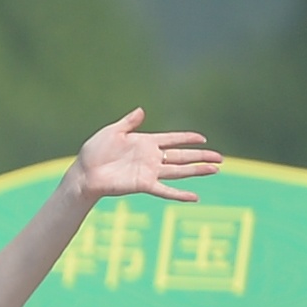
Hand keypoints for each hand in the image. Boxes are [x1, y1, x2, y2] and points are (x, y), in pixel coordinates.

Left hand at [72, 111, 222, 203]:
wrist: (84, 173)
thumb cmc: (94, 151)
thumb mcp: (112, 131)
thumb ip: (128, 122)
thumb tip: (141, 110)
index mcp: (145, 142)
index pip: (173, 139)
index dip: (188, 138)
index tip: (204, 138)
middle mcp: (151, 157)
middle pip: (182, 156)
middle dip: (201, 156)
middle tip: (221, 158)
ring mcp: (149, 172)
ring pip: (179, 171)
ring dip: (197, 171)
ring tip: (216, 169)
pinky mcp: (144, 185)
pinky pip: (166, 190)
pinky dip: (180, 193)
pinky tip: (195, 196)